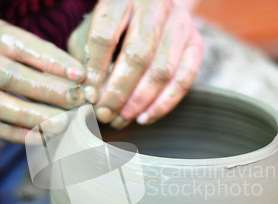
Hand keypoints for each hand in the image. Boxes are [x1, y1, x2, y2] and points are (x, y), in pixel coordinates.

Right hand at [0, 17, 85, 142]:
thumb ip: (31, 55)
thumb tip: (77, 79)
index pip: (21, 46)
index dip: (51, 61)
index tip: (79, 75)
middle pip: (11, 76)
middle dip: (49, 90)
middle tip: (78, 101)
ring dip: (34, 116)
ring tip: (64, 123)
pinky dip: (15, 134)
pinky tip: (40, 137)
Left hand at [68, 0, 202, 128]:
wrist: (153, 11)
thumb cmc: (113, 25)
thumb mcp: (90, 30)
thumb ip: (83, 55)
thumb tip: (82, 88)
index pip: (106, 35)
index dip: (96, 70)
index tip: (89, 95)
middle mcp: (155, 6)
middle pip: (137, 55)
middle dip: (119, 91)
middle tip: (105, 113)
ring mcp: (179, 24)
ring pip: (162, 70)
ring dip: (139, 101)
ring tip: (121, 119)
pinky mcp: (196, 44)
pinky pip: (183, 80)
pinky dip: (163, 104)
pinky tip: (144, 117)